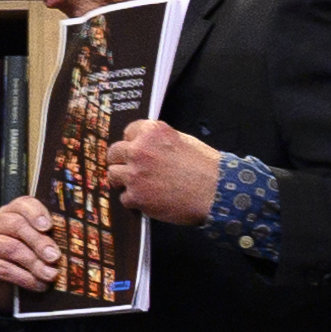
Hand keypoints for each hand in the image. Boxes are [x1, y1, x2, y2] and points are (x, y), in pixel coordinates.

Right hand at [0, 195, 59, 297]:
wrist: (1, 286)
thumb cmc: (22, 261)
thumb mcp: (36, 247)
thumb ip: (48, 240)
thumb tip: (70, 246)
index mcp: (11, 213)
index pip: (23, 204)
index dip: (36, 213)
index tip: (48, 226)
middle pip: (16, 225)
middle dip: (39, 242)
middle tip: (55, 257)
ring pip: (12, 247)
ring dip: (35, 263)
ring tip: (51, 274)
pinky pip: (4, 268)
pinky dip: (25, 278)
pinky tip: (38, 284)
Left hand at [104, 120, 235, 226]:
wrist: (217, 192)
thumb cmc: (206, 168)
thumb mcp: (184, 141)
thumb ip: (160, 141)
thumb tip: (145, 144)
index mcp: (153, 133)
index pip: (129, 131)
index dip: (132, 141)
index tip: (134, 148)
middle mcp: (140, 150)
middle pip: (114, 152)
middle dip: (121, 160)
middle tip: (131, 168)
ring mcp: (135, 174)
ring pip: (113, 174)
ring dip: (124, 180)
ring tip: (139, 185)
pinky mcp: (136, 196)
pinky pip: (124, 197)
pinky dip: (135, 200)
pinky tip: (150, 199)